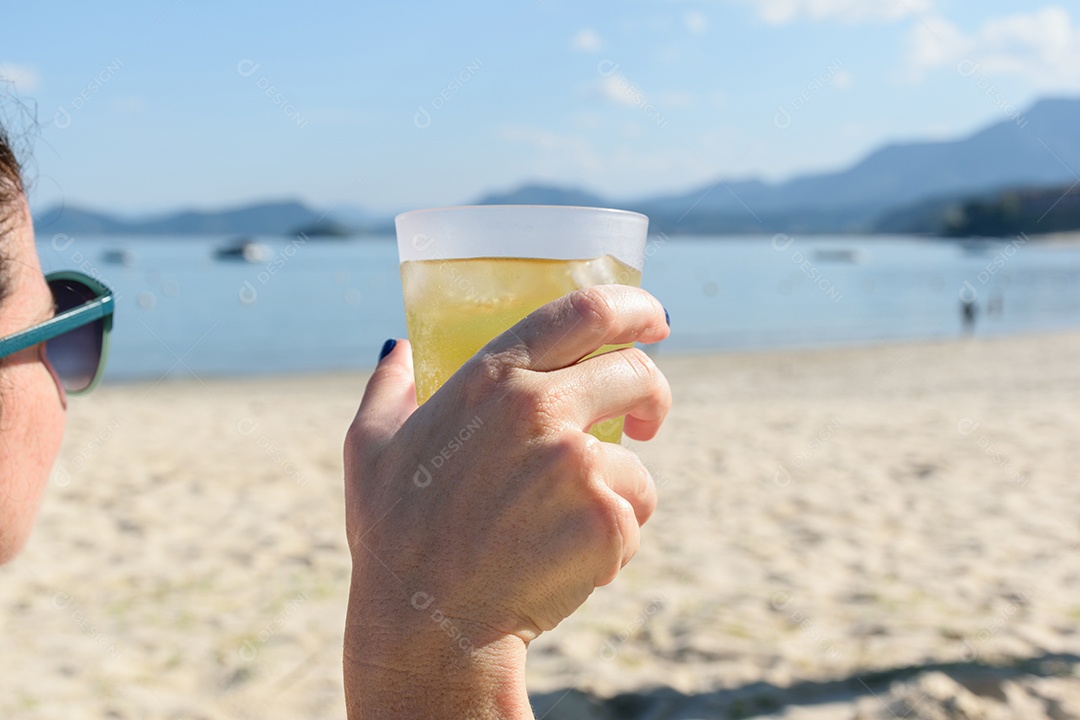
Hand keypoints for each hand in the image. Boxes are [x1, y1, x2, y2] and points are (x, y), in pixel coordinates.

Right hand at [342, 285, 670, 717]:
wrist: (426, 627)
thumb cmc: (393, 538)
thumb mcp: (370, 448)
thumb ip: (388, 386)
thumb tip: (398, 347)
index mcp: (491, 379)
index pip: (585, 310)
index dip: (634, 306)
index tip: (653, 319)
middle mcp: (541, 408)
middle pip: (638, 372)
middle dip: (652, 395)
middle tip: (646, 419)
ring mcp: (578, 464)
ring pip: (636, 463)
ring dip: (615, 494)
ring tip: (560, 533)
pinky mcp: (607, 519)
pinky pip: (632, 517)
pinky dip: (610, 541)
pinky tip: (563, 565)